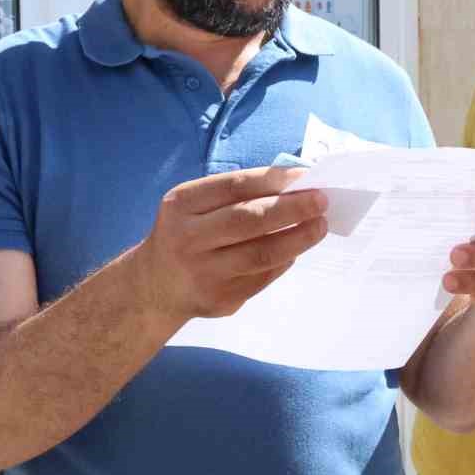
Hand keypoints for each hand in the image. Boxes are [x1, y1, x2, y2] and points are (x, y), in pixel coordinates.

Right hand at [129, 166, 328, 321]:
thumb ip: (237, 196)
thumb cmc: (187, 234)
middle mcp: (187, 238)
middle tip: (321, 202)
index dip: (276, 180)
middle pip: (249, 220)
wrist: (153, 287)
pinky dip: (284, 261)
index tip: (307, 176)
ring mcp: (202, 272)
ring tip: (319, 226)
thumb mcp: (195, 206)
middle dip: (292, 209)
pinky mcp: (218, 299)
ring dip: (298, 239)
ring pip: (261, 254)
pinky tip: (296, 249)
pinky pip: (262, 277)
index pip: (236, 185)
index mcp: (182, 204)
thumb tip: (296, 186)